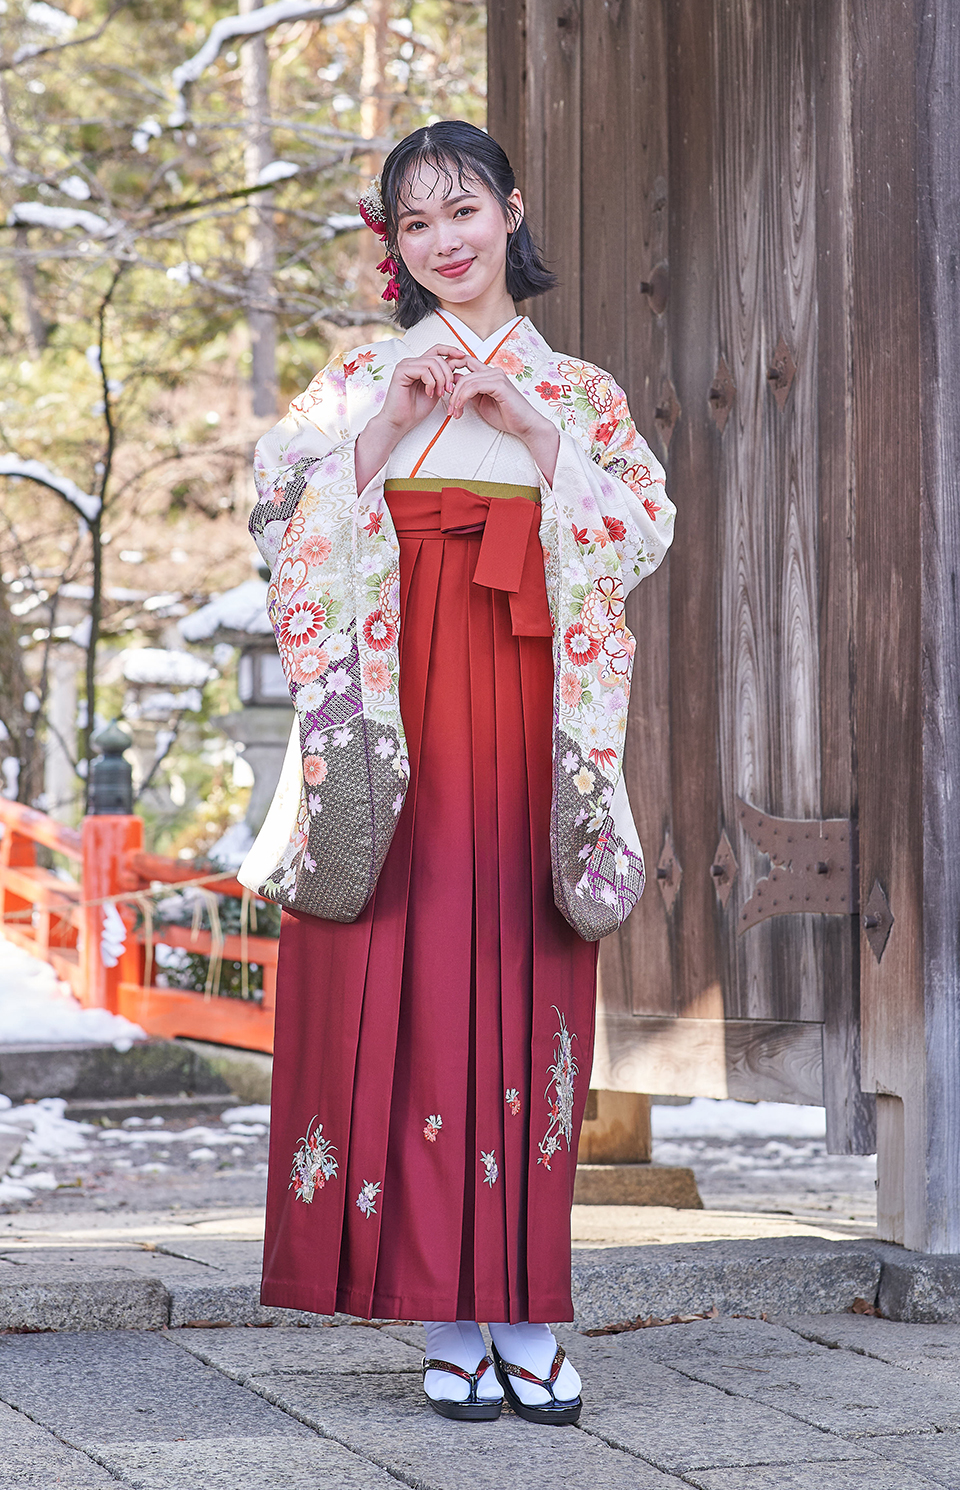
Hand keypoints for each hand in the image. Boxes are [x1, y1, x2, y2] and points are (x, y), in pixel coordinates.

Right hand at [377, 343, 465, 437]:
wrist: (400, 421)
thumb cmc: (415, 409)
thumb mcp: (437, 391)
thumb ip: (444, 379)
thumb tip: (458, 369)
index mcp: (420, 365)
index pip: (437, 350)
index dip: (450, 350)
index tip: (463, 356)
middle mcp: (412, 362)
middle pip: (438, 358)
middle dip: (447, 374)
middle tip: (448, 390)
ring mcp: (405, 365)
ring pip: (432, 363)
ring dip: (440, 380)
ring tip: (439, 394)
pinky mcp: (401, 371)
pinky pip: (424, 370)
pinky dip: (431, 383)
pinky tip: (429, 393)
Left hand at [446, 357, 559, 483]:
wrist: (525, 425)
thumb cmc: (506, 415)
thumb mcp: (481, 402)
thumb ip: (469, 392)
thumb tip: (452, 384)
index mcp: (489, 374)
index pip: (465, 361)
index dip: (451, 368)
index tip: (442, 384)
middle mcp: (493, 372)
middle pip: (462, 371)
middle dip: (451, 390)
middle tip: (448, 408)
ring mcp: (497, 377)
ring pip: (466, 380)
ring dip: (456, 397)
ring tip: (454, 412)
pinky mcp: (500, 385)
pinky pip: (475, 386)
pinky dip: (464, 397)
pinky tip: (460, 407)